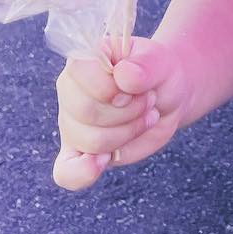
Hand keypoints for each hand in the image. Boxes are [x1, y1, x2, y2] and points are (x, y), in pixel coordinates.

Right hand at [53, 36, 190, 190]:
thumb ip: (145, 65)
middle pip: (86, 112)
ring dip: (127, 132)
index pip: (80, 72)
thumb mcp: (160, 62)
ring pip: (90, 141)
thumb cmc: (158, 74)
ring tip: (144, 117)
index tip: (135, 88)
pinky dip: (82, 173)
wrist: (167, 96)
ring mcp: (71, 123)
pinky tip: (103, 162)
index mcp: (83, 61)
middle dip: (128, 112)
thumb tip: (122, 74)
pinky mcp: (79, 151)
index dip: (111, 87)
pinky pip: (65, 172)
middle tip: (148, 102)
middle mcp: (70, 91)